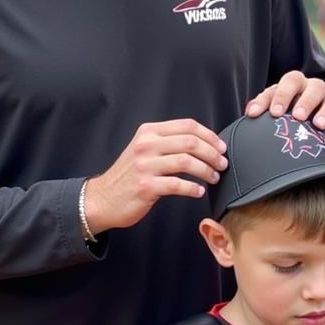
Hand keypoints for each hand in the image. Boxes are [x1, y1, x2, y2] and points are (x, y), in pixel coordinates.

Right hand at [83, 119, 227, 233]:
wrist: (102, 198)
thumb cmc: (130, 176)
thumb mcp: (144, 149)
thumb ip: (168, 142)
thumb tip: (204, 143)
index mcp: (148, 132)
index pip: (187, 126)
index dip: (209, 135)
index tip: (221, 146)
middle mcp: (146, 145)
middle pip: (190, 142)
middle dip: (212, 154)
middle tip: (222, 164)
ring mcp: (145, 166)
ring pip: (186, 162)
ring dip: (206, 171)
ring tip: (214, 178)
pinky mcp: (146, 186)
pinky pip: (177, 185)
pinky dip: (193, 188)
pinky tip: (199, 191)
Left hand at [245, 71, 324, 134]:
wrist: (313, 115)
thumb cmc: (288, 111)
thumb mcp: (275, 106)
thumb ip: (263, 106)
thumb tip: (249, 112)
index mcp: (295, 84)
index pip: (288, 83)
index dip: (280, 96)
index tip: (272, 112)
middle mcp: (314, 88)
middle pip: (313, 87)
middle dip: (305, 101)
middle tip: (297, 116)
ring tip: (318, 125)